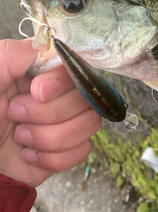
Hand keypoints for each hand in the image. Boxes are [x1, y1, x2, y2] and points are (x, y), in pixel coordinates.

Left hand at [0, 39, 101, 187]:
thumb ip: (19, 53)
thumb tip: (55, 55)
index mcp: (45, 72)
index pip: (79, 69)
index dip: (62, 83)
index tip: (36, 91)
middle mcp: (61, 94)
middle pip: (86, 99)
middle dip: (47, 114)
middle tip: (14, 114)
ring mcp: (68, 122)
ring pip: (89, 124)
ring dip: (48, 137)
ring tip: (20, 136)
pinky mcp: (68, 150)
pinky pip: (82, 151)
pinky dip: (52, 157)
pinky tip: (28, 154)